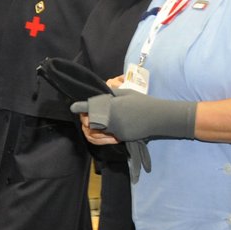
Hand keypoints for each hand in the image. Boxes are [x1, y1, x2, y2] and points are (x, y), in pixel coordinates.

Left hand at [69, 92, 196, 141]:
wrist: (157, 117)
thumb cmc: (143, 102)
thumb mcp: (127, 93)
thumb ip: (113, 93)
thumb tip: (103, 92)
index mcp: (111, 106)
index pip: (91, 107)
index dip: (80, 107)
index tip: (73, 107)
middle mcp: (111, 119)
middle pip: (93, 120)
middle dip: (92, 117)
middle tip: (94, 113)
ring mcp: (116, 130)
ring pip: (102, 128)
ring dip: (103, 124)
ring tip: (114, 117)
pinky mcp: (121, 137)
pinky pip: (112, 134)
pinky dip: (114, 129)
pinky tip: (125, 123)